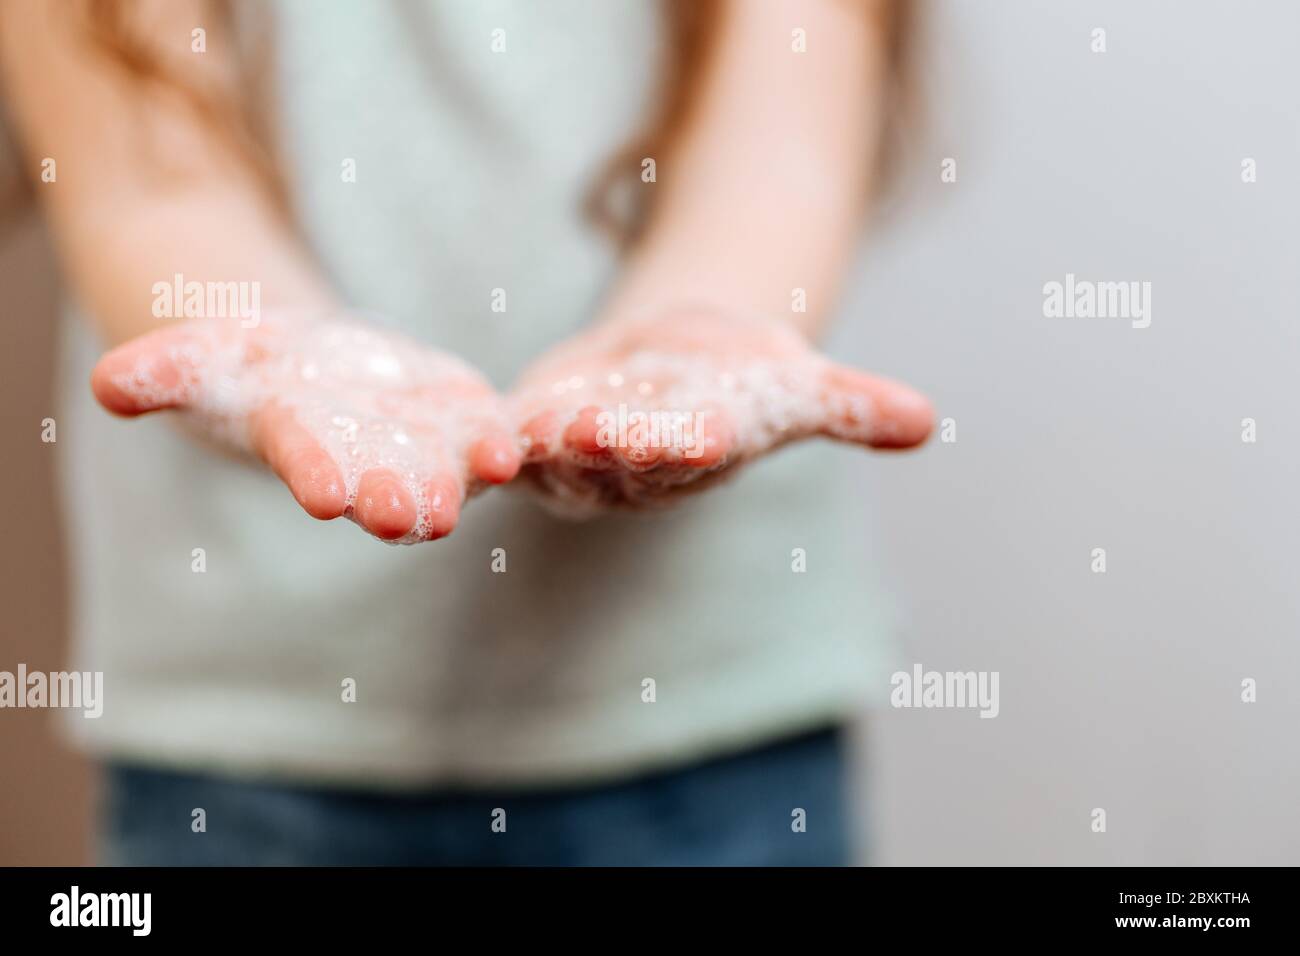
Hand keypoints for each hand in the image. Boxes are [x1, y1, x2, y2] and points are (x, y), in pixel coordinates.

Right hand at [91, 313, 519, 542]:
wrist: (315, 369)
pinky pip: (490, 436)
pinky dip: (505, 442)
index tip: (324, 493)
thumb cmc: (250, 369)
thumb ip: (161, 373)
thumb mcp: (203, 358)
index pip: (308, 464)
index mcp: (305, 448)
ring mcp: (422, 448)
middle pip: (386, 485)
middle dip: (399, 500)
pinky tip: (519, 444)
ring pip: (449, 470)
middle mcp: (368, 464)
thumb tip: (105, 387)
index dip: (314, 475)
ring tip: (492, 468)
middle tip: (414, 515)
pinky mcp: (465, 423)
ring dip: (469, 476)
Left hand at [509, 308, 933, 513]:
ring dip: (539, 443)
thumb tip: (928, 422)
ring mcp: (576, 456)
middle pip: (621, 455)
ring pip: (554, 451)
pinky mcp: (527, 434)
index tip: (703, 431)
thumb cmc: (739, 379)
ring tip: (529, 425)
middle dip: (610, 444)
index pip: (703, 449)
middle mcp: (638, 466)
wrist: (671, 367)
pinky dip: (484, 435)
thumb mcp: (795, 382)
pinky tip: (461, 426)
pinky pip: (499, 436)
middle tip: (594, 428)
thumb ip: (850, 405)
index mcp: (704, 448)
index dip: (701, 442)